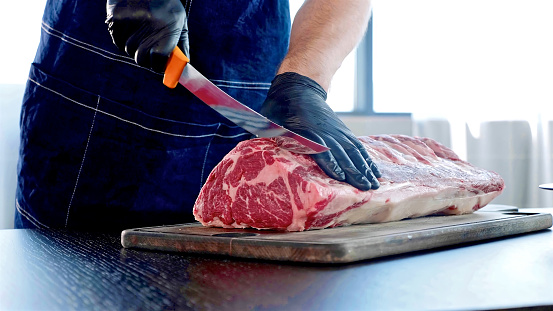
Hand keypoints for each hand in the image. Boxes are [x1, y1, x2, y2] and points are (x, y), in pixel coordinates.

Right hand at [106, 0, 188, 71]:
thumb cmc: (166, 4)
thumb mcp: (180, 21)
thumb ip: (182, 45)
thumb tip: (182, 68)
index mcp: (167, 28)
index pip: (159, 60)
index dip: (159, 65)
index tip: (160, 64)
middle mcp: (148, 26)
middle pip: (141, 59)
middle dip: (146, 58)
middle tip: (150, 50)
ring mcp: (130, 23)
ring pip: (128, 50)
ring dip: (134, 46)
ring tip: (141, 30)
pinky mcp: (115, 18)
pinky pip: (117, 41)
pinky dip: (123, 38)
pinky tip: (130, 26)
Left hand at [260, 72, 380, 189]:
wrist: (299, 87)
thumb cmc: (279, 109)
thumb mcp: (269, 122)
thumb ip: (267, 137)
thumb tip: (254, 151)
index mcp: (306, 131)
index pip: (320, 148)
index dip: (330, 162)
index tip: (340, 177)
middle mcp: (326, 132)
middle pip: (342, 153)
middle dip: (354, 172)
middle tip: (365, 189)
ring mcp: (337, 132)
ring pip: (354, 152)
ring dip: (364, 169)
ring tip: (374, 185)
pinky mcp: (343, 132)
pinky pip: (358, 147)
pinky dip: (367, 159)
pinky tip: (374, 171)